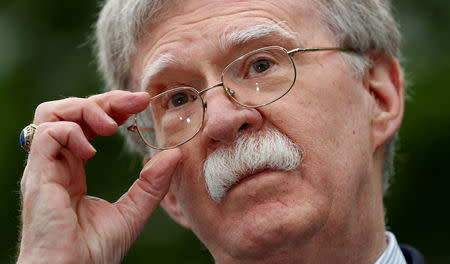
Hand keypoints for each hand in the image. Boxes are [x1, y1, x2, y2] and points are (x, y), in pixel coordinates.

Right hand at [18, 90, 181, 263]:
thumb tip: (175, 155)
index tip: (141, 104)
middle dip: (105, 100)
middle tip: (136, 101)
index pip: (87, 124)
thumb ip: (152, 184)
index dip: (112, 108)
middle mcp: (57, 163)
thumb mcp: (133, 211)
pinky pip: (46, 134)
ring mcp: (45, 167)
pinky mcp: (38, 175)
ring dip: (86, 109)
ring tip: (112, 126)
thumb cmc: (94, 251)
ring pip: (51, 114)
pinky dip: (72, 132)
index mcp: (74, 169)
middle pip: (70, 111)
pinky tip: (92, 149)